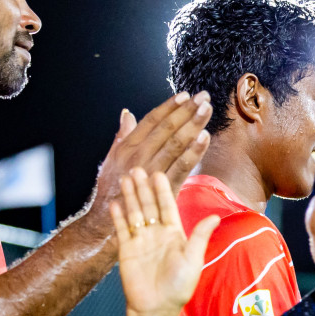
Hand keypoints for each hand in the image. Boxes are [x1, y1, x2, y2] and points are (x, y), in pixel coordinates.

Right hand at [86, 92, 212, 233]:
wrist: (107, 220)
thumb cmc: (112, 188)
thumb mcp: (112, 159)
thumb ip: (123, 136)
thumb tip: (128, 114)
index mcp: (127, 147)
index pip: (151, 121)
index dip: (169, 107)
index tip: (185, 95)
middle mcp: (138, 156)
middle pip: (166, 129)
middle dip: (186, 111)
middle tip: (203, 97)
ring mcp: (151, 171)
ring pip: (176, 144)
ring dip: (193, 125)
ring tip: (207, 110)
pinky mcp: (164, 188)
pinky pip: (182, 166)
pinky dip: (194, 151)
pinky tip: (205, 137)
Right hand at [113, 170, 219, 315]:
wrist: (156, 307)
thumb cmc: (179, 286)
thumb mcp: (193, 259)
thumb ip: (200, 236)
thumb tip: (215, 216)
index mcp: (175, 234)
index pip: (168, 207)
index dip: (163, 191)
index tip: (160, 173)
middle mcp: (157, 234)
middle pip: (149, 205)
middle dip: (144, 187)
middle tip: (138, 168)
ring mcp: (141, 240)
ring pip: (134, 212)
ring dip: (130, 196)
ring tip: (126, 178)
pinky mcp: (126, 249)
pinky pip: (121, 228)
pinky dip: (118, 216)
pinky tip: (115, 202)